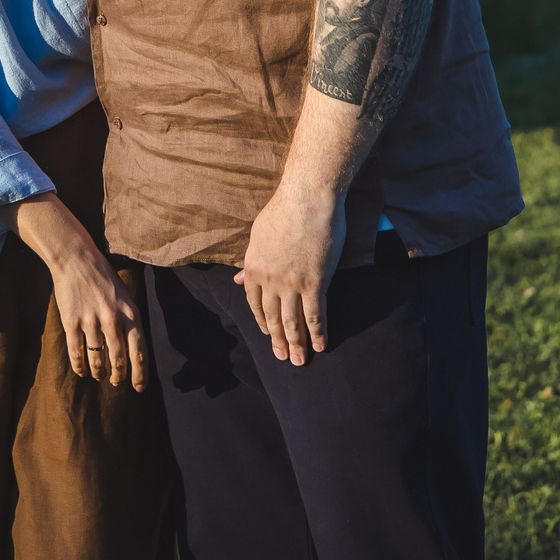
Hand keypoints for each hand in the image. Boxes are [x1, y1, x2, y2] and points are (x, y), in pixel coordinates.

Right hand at [12, 193, 149, 390]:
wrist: (76, 259)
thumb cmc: (104, 279)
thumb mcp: (126, 298)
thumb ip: (130, 323)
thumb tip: (134, 353)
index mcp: (131, 314)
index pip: (139, 352)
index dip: (140, 374)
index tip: (139, 388)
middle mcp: (113, 320)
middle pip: (119, 360)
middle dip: (118, 376)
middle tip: (115, 382)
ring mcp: (91, 321)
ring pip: (97, 359)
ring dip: (99, 373)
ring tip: (99, 376)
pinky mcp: (72, 321)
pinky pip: (76, 352)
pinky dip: (79, 366)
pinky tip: (82, 371)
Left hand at [234, 180, 345, 364]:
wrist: (306, 198)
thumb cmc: (283, 211)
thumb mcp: (258, 236)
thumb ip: (250, 262)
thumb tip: (239, 280)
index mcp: (254, 268)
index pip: (255, 303)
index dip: (262, 322)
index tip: (267, 334)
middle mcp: (270, 281)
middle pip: (272, 317)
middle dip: (277, 340)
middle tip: (283, 358)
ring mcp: (292, 284)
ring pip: (292, 322)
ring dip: (296, 344)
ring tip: (299, 361)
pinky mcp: (315, 283)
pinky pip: (316, 315)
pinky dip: (318, 333)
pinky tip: (320, 345)